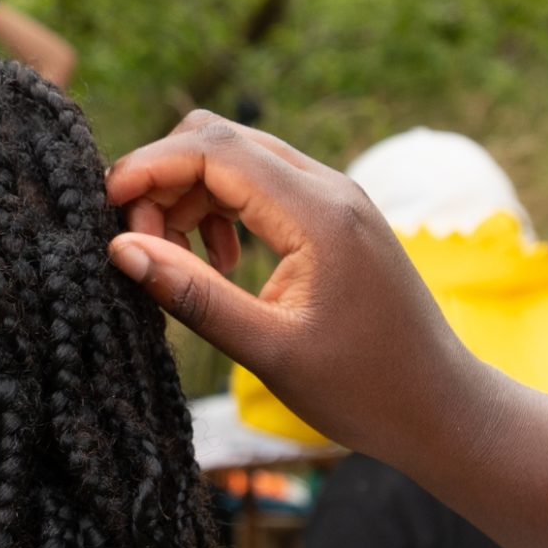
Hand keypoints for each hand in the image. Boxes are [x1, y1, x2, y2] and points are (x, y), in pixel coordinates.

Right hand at [104, 113, 481, 461]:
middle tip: (136, 245)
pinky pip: (262, 184)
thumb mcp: (269, 351)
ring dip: (190, 194)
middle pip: (221, 139)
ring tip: (171, 259)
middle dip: (163, 178)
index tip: (104, 209)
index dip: (148, 168)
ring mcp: (336, 198)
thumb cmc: (365, 390)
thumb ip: (193, 295)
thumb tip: (121, 250)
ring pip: (238, 157)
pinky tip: (217, 262)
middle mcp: (330, 188)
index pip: (214, 149)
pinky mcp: (335, 217)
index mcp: (318, 214)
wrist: (443, 408)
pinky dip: (221, 207)